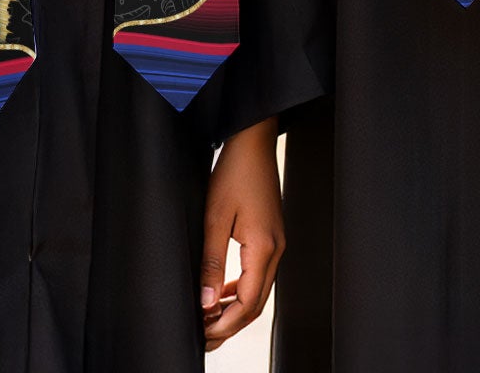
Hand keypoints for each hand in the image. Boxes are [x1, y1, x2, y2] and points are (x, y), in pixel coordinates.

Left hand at [201, 118, 284, 348]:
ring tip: (209, 320)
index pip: (248, 303)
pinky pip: (260, 274)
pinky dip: (242, 291)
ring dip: (235, 310)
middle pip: (257, 303)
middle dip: (230, 325)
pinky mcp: (271, 237)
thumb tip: (206, 303)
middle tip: (203, 337)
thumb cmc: (235, 173)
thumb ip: (211, 264)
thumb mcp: (214, 218)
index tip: (202, 334)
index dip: (225, 324)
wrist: (254, 142)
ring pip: (259, 291)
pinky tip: (222, 293)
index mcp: (264, 247)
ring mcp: (277, 242)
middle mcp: (276, 248)